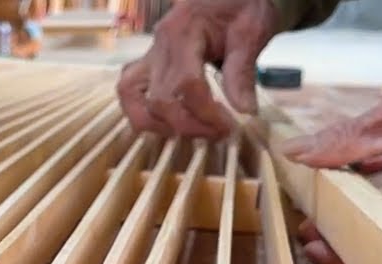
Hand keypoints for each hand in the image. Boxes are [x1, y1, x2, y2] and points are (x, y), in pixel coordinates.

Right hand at [116, 0, 278, 137]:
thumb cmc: (241, 5)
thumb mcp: (251, 32)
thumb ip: (243, 72)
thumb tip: (244, 111)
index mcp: (184, 32)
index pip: (186, 84)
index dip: (205, 113)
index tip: (229, 127)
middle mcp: (159, 45)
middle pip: (160, 98)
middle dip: (188, 125)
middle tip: (219, 133)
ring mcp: (149, 54)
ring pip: (131, 96)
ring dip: (157, 124)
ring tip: (188, 132)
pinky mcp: (148, 63)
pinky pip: (130, 90)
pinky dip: (142, 111)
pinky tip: (168, 122)